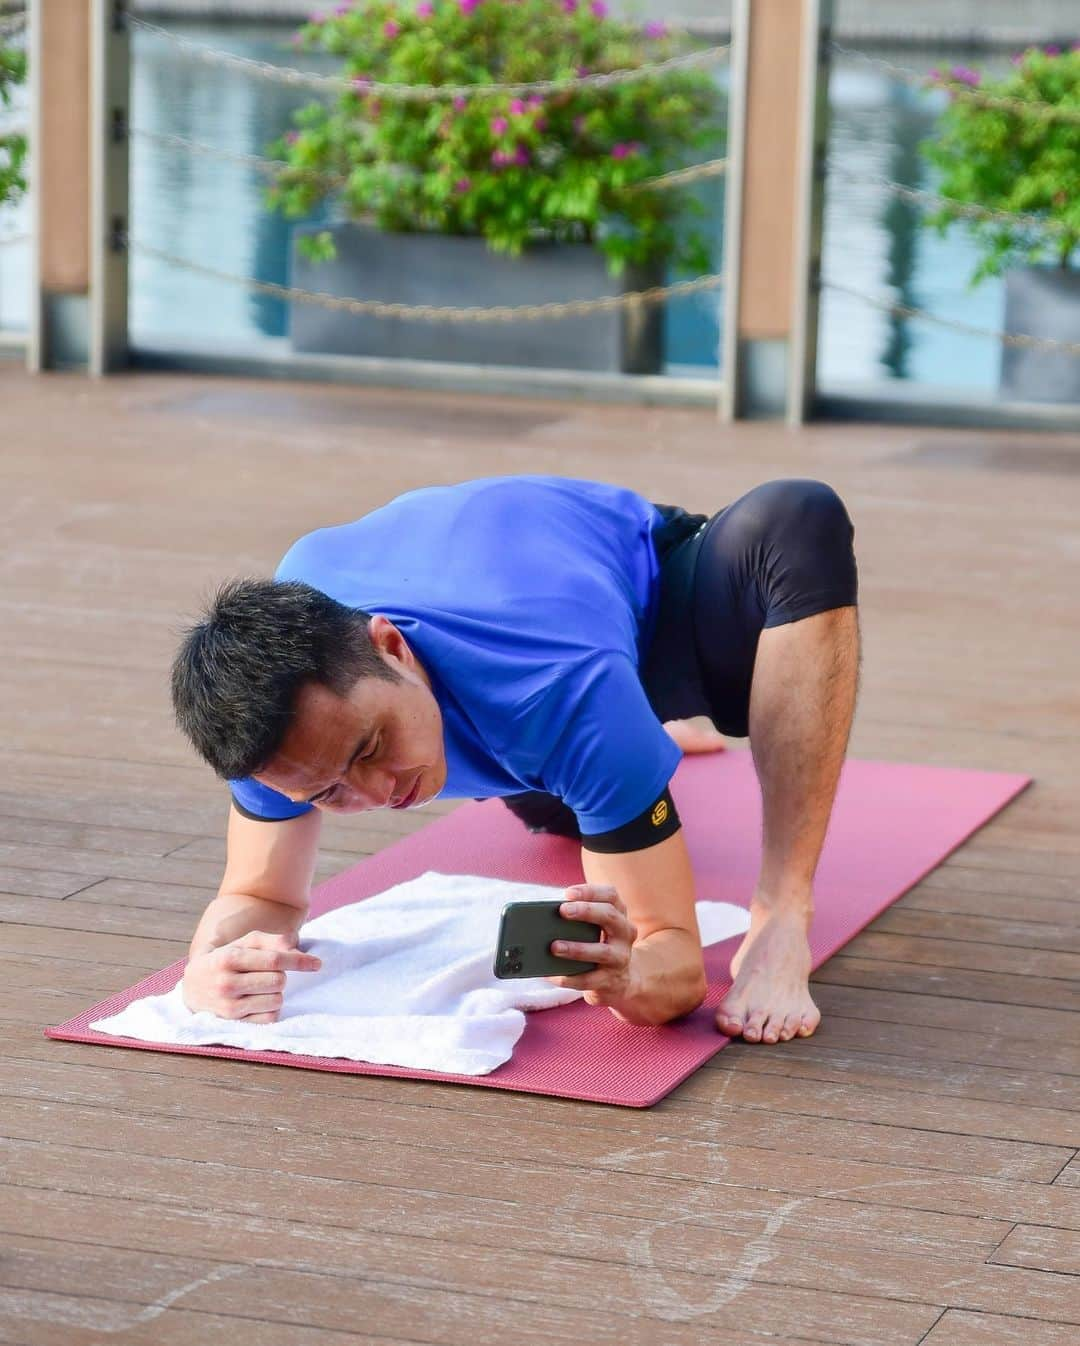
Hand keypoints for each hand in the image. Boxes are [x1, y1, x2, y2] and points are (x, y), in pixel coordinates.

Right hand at [181, 930, 321, 1022]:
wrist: (193, 985)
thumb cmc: (225, 958)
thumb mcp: (243, 942)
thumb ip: (271, 941)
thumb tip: (296, 948)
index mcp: (229, 958)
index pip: (274, 960)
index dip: (299, 961)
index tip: (317, 963)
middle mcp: (226, 983)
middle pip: (278, 981)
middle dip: (281, 975)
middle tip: (267, 973)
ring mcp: (229, 1006)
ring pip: (276, 1000)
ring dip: (276, 992)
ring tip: (260, 986)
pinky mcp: (233, 1022)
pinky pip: (270, 1017)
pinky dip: (271, 1008)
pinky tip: (259, 1000)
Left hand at [546, 884, 637, 1008]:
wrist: (620, 980)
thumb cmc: (598, 944)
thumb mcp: (596, 927)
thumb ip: (578, 918)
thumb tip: (544, 917)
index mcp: (619, 914)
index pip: (611, 895)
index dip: (590, 891)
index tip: (568, 893)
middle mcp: (624, 933)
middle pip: (610, 916)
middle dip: (586, 911)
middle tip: (562, 910)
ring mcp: (620, 958)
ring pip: (602, 951)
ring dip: (576, 948)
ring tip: (553, 947)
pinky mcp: (610, 980)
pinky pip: (588, 980)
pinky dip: (568, 978)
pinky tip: (551, 975)